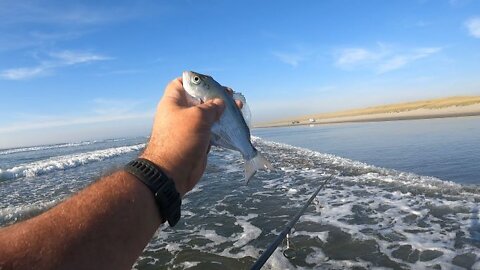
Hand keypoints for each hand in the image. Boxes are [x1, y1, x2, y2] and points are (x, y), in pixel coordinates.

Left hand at [141, 78, 240, 196]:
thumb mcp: (198, 116)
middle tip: (230, 95)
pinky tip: (235, 122)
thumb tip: (221, 103)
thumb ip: (212, 106)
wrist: (173, 171)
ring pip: (208, 115)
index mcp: (174, 102)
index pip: (181, 83)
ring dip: (223, 111)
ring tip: (238, 107)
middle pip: (199, 99)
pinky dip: (223, 126)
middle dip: (215, 96)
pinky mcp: (198, 140)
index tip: (210, 82)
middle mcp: (181, 112)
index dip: (195, 80)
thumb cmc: (181, 138)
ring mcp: (190, 127)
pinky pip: (212, 130)